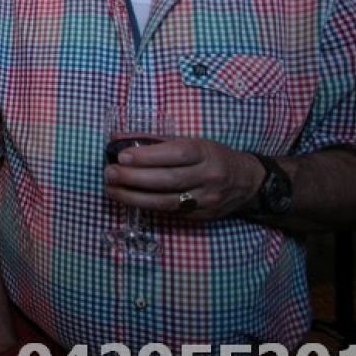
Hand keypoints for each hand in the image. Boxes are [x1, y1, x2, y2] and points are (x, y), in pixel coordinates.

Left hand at [105, 136, 264, 220]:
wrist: (247, 181)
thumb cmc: (211, 155)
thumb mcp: (190, 141)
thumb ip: (154, 140)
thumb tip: (116, 138)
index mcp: (206, 152)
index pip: (176, 154)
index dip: (147, 156)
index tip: (121, 155)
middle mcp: (209, 177)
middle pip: (168, 180)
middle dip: (134, 178)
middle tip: (109, 174)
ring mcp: (207, 200)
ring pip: (167, 202)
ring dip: (134, 197)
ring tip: (111, 190)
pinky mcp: (203, 216)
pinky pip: (171, 212)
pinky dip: (148, 206)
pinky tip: (129, 199)